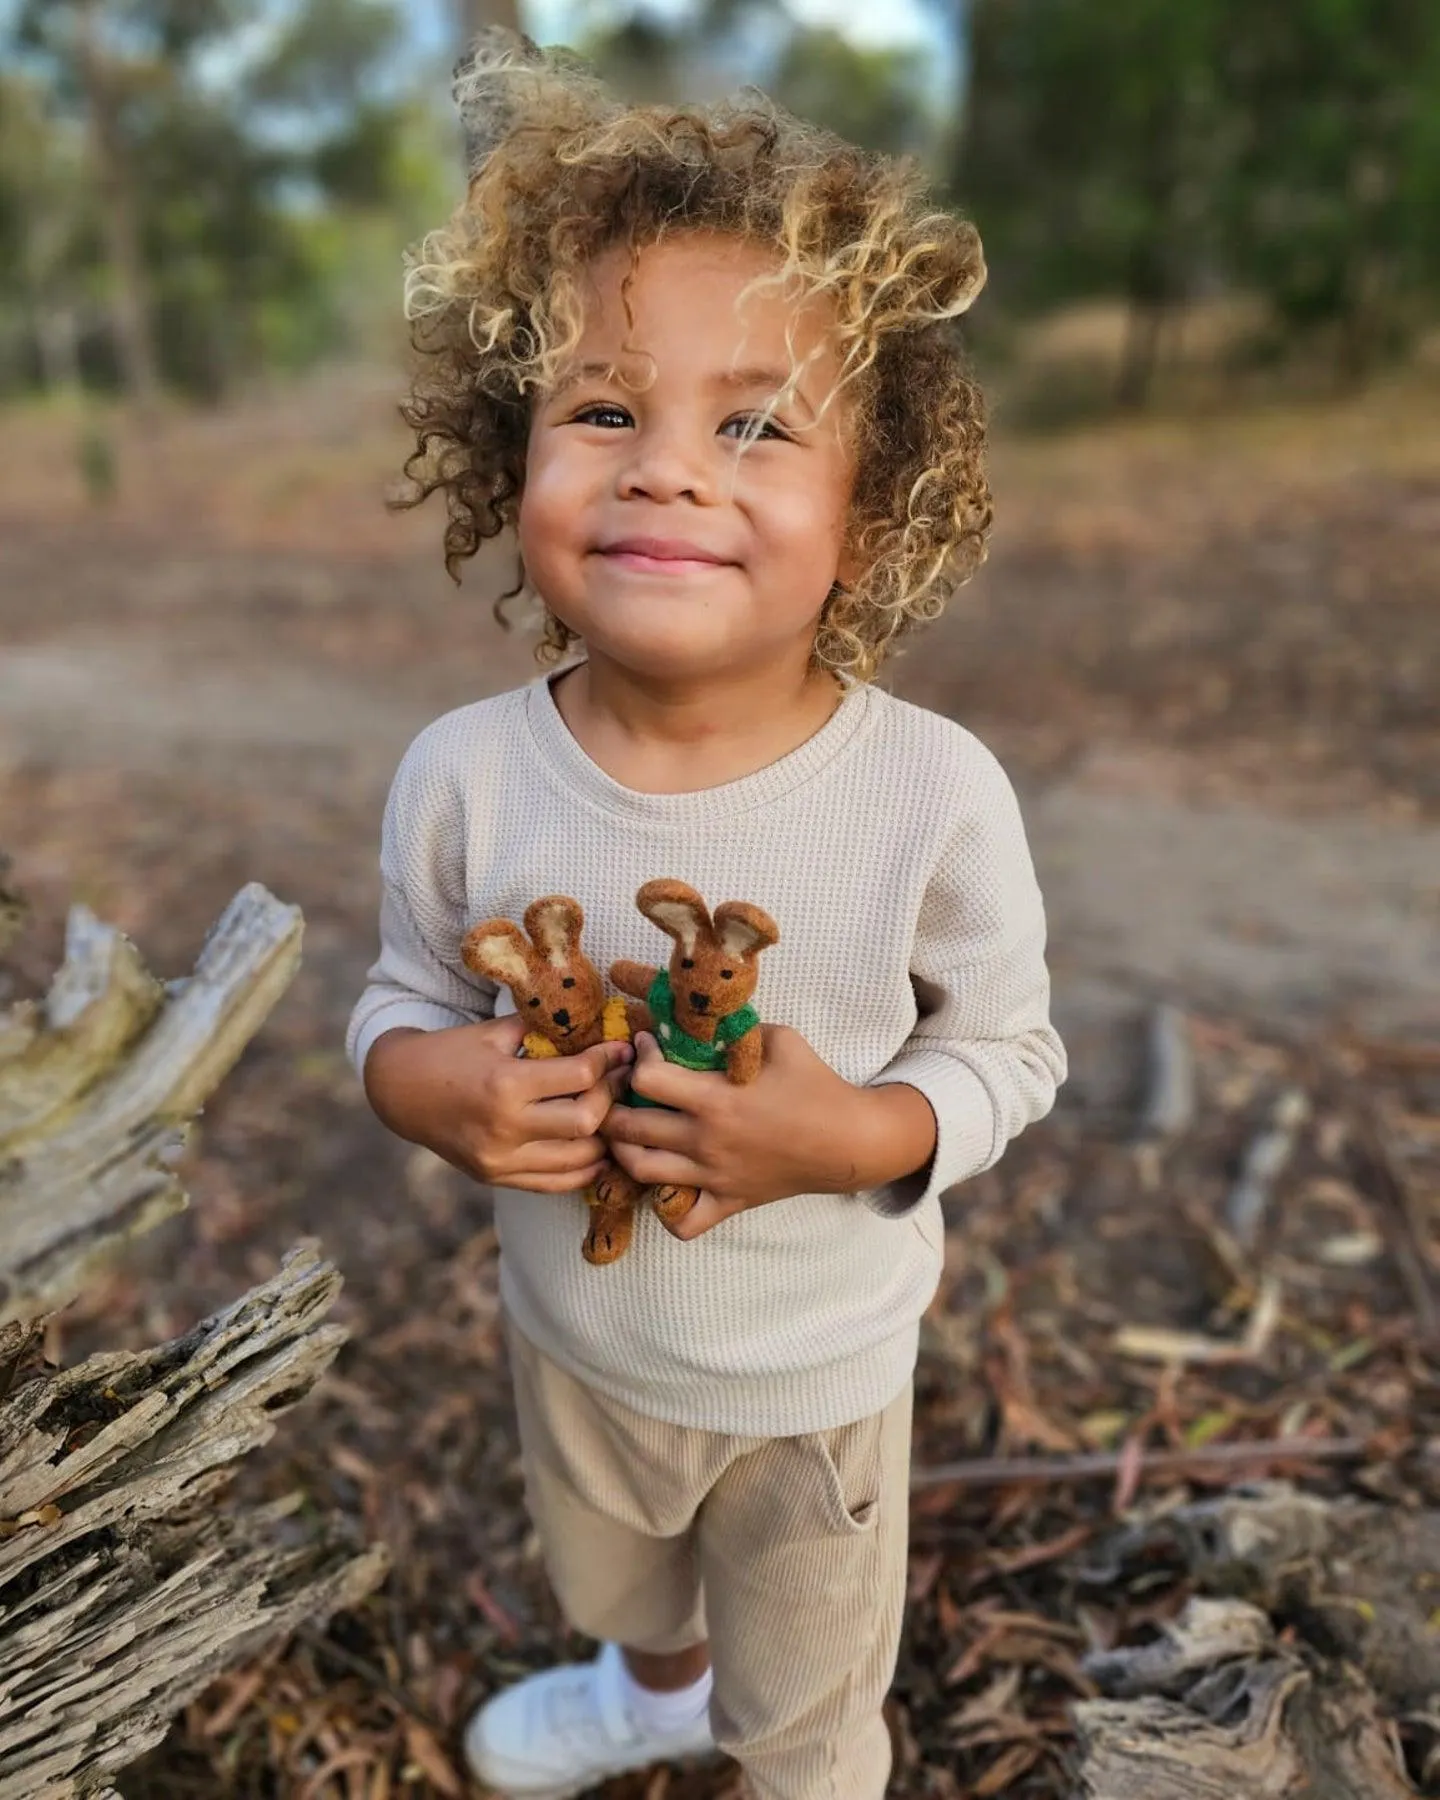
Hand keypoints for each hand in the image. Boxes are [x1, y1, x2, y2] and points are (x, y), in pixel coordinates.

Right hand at [363, 1019, 632, 1192]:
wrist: (400, 1092)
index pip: (580, 1076)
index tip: (623, 1049)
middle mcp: (504, 1127)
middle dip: (611, 1097)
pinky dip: (583, 1169)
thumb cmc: (450, 1053)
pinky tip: (596, 1149)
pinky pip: (555, 1184)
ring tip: (612, 1114)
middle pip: (587, 1121)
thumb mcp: (493, 1033)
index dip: (610, 1060)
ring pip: (578, 1159)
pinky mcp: (497, 1179)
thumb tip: (596, 1023)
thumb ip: (542, 1031)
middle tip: (619, 1081)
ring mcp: (500, 1160)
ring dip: (604, 1137)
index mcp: (505, 1083)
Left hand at [602, 1027, 936, 1238]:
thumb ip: (734, 1029)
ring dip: (622, 1148)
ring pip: (640, 1171)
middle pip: (629, 1126)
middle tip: (618, 1087)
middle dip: (612, 1102)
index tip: (646, 1045)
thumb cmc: (815, 1085)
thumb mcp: (779, 1039)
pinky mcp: (726, 1202)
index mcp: (716, 1098)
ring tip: (627, 1128)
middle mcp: (706, 1141)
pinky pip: (681, 1223)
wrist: (848, 1141)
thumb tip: (699, 1016)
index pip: (646, 1078)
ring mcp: (713, 1176)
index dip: (638, 1056)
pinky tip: (664, 1181)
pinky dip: (663, 1208)